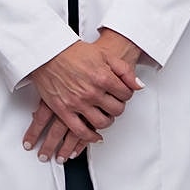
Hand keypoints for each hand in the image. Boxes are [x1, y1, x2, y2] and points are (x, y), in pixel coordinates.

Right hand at [23, 34, 141, 158]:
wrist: (50, 54)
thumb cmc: (75, 53)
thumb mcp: (106, 56)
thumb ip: (125, 71)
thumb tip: (138, 86)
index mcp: (104, 78)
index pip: (126, 95)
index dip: (126, 94)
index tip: (122, 94)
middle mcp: (92, 92)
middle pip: (115, 110)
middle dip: (118, 108)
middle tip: (114, 106)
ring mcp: (77, 103)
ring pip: (101, 123)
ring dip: (107, 122)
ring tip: (105, 117)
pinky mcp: (63, 110)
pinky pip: (79, 131)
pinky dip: (89, 137)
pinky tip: (94, 136)